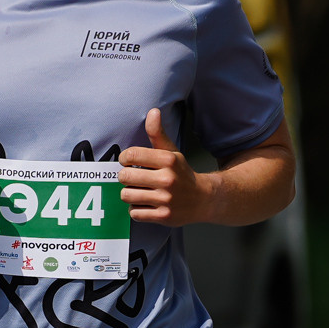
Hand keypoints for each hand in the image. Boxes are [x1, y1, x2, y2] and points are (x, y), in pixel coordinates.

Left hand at [118, 108, 210, 225]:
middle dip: (126, 178)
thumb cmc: (182, 174)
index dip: (124, 159)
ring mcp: (166, 199)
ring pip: (127, 195)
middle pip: (125, 177)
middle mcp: (168, 179)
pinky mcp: (163, 216)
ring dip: (130, 194)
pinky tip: (147, 204)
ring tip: (140, 191)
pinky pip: (134, 213)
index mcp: (168, 160)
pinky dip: (137, 209)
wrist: (203, 199)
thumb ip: (158, 133)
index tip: (128, 162)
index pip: (131, 155)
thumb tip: (153, 111)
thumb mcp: (171, 152)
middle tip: (133, 179)